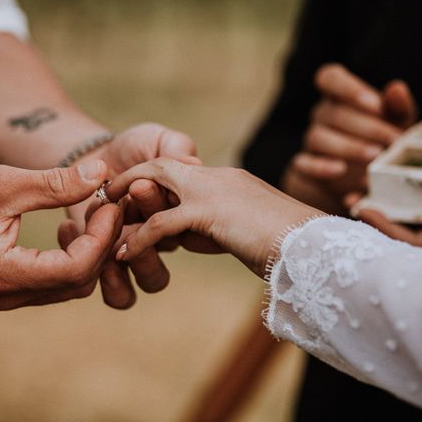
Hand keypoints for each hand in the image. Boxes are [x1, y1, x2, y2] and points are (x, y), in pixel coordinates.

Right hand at [0, 159, 121, 309]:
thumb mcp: (4, 182)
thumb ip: (56, 182)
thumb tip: (101, 171)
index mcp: (5, 274)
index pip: (76, 268)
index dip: (102, 236)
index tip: (111, 203)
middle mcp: (8, 295)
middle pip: (79, 281)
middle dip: (102, 243)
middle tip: (109, 205)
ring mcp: (8, 295)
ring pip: (70, 285)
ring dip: (90, 251)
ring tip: (94, 213)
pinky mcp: (8, 287)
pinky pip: (54, 281)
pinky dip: (72, 256)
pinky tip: (72, 226)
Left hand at [64, 123, 198, 308]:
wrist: (93, 160)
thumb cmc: (131, 149)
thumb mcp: (155, 139)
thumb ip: (176, 146)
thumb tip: (194, 164)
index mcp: (184, 213)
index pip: (187, 219)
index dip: (164, 205)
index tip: (138, 183)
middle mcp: (166, 240)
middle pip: (175, 246)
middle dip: (150, 232)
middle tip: (120, 204)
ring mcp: (139, 258)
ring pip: (152, 281)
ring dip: (136, 260)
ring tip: (109, 236)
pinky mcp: (109, 270)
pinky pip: (120, 295)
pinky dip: (104, 277)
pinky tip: (75, 233)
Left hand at [105, 158, 323, 277]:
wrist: (316, 245)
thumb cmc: (292, 244)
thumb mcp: (250, 229)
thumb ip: (225, 227)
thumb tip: (209, 239)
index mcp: (227, 179)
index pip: (182, 173)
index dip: (155, 185)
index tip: (136, 203)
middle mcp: (217, 177)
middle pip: (163, 167)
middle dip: (133, 181)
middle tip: (108, 201)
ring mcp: (213, 190)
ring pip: (155, 185)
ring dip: (129, 205)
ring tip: (106, 223)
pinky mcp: (210, 211)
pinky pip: (162, 223)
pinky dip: (138, 238)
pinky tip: (122, 254)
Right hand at [283, 63, 416, 212]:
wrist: (361, 182)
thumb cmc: (380, 143)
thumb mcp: (396, 126)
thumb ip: (397, 107)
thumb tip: (397, 88)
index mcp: (340, 97)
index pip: (329, 77)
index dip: (348, 87)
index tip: (375, 104)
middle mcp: (321, 115)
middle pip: (333, 113)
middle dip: (367, 127)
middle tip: (393, 141)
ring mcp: (310, 142)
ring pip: (318, 137)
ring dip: (349, 147)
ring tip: (375, 157)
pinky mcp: (304, 168)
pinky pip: (303, 163)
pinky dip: (320, 166)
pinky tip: (340, 170)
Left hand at [348, 185, 421, 259]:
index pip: (416, 243)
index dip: (386, 228)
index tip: (363, 208)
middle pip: (409, 236)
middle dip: (380, 221)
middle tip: (352, 200)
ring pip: (418, 225)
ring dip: (392, 211)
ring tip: (363, 193)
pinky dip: (412, 203)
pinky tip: (398, 188)